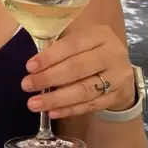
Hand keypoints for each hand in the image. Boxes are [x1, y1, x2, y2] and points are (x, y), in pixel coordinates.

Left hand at [21, 26, 135, 119]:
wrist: (120, 71)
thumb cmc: (91, 53)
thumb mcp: (81, 41)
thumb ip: (60, 47)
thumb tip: (32, 65)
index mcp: (100, 35)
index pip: (72, 45)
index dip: (50, 57)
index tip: (29, 67)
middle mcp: (112, 54)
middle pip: (78, 68)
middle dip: (49, 78)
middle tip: (27, 85)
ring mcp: (117, 77)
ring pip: (84, 90)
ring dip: (56, 99)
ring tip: (34, 104)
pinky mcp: (117, 96)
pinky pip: (90, 106)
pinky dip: (69, 110)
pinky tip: (52, 112)